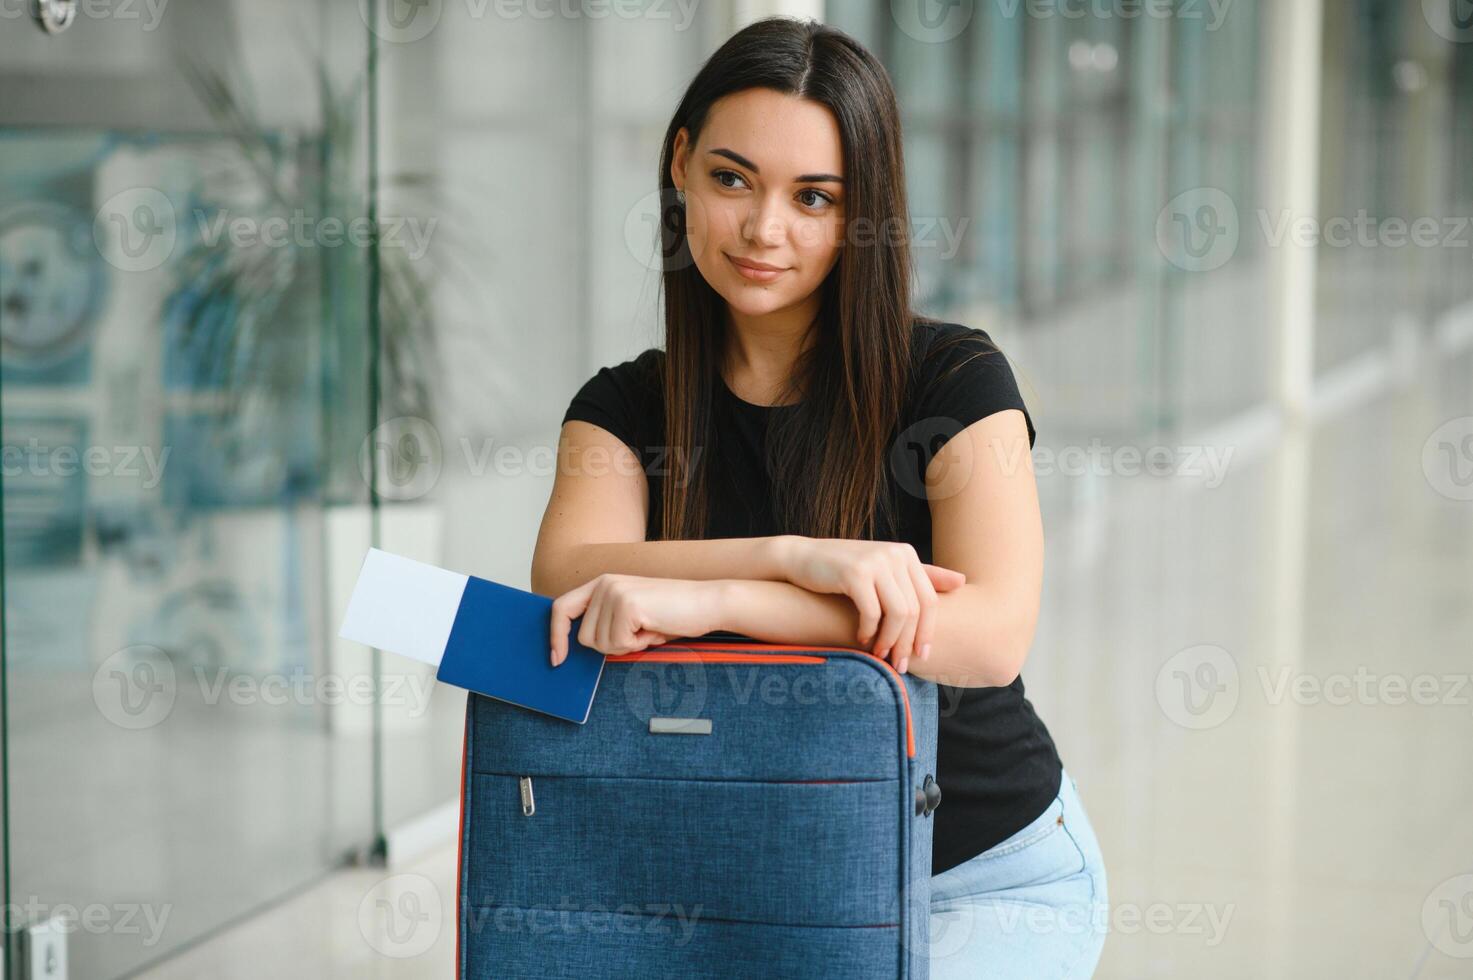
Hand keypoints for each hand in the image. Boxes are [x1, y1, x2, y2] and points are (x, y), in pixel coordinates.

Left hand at [549, 574, 722, 665]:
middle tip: (640, 633)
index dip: (556, 635)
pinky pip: (619, 644)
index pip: (561, 608)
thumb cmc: (674, 614)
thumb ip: (606, 622)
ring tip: (649, 628)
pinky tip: (654, 629)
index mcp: (602, 583)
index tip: (557, 660)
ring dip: (627, 645)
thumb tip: (580, 646)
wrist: (708, 602)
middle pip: (584, 637)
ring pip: (601, 644)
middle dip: (612, 646)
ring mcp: (614, 592)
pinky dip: (638, 645)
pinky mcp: (627, 605)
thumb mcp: (633, 615)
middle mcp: (604, 583)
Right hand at [776, 537, 966, 671]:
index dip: (928, 632)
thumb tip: (962, 581)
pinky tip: (861, 640)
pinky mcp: (855, 573)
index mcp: (906, 554)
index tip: (922, 656)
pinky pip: (872, 613)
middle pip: (916, 610)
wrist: (801, 559)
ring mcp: (875, 562)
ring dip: (890, 640)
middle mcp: (894, 554)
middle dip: (908, 642)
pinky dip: (869, 632)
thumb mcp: (885, 571)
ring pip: (898, 614)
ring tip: (880, 655)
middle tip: (900, 665)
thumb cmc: (845, 570)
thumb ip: (922, 576)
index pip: (930, 600)